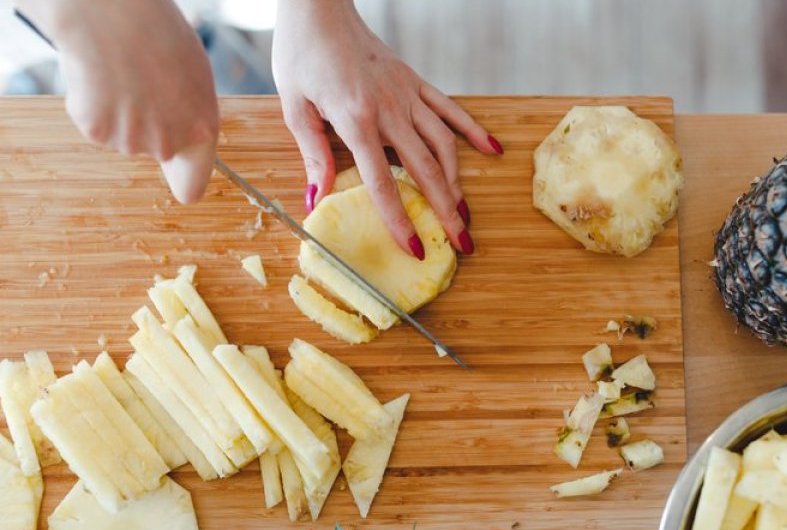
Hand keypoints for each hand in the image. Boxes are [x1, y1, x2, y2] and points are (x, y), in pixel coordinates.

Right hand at [16, 0, 218, 203]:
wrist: (112, 14)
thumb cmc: (156, 32)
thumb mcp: (191, 73)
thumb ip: (188, 111)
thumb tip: (180, 129)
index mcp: (201, 129)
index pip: (192, 185)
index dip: (185, 178)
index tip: (181, 180)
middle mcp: (168, 143)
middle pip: (155, 151)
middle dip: (148, 126)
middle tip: (141, 85)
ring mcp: (131, 140)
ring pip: (123, 137)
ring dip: (119, 112)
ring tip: (120, 74)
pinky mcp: (96, 132)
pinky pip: (94, 124)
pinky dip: (92, 105)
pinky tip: (98, 77)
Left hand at [272, 0, 501, 257]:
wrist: (319, 8)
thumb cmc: (301, 54)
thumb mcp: (294, 107)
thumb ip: (313, 153)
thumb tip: (317, 198)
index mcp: (356, 119)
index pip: (382, 182)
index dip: (399, 219)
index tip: (415, 248)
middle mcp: (389, 108)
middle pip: (424, 169)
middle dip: (444, 211)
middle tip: (462, 244)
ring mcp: (407, 93)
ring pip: (443, 144)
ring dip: (457, 181)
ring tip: (465, 213)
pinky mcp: (414, 81)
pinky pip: (449, 109)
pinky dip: (472, 131)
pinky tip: (491, 150)